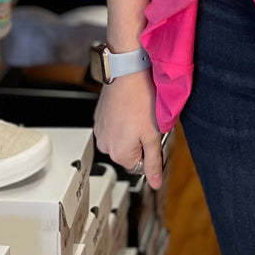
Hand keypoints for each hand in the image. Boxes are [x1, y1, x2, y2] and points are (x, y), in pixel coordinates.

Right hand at [94, 70, 162, 189]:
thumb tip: (155, 183)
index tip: (154, 135)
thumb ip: (154, 162)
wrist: (127, 72)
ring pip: (122, 139)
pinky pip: (114, 126)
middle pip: (130, 152)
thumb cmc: (141, 99)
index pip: (140, 166)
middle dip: (141, 141)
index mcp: (119, 154)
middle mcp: (105, 145)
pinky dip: (123, 120)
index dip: (151, 151)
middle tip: (148, 121)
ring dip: (132, 130)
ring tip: (139, 112)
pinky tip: (130, 106)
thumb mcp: (154, 134)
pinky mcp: (99, 117)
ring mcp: (100, 130)